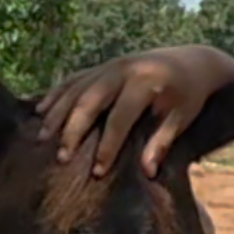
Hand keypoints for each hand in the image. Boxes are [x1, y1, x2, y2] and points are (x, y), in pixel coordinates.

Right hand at [36, 45, 229, 176]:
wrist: (192, 62)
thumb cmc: (189, 95)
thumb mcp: (183, 118)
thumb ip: (163, 142)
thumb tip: (147, 172)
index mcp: (145, 82)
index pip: (120, 118)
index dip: (108, 146)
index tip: (97, 172)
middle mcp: (123, 70)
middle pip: (89, 101)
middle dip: (73, 130)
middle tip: (61, 158)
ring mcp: (110, 65)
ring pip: (76, 89)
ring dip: (57, 113)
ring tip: (42, 139)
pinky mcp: (103, 66)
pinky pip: (74, 79)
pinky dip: (56, 94)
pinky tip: (40, 111)